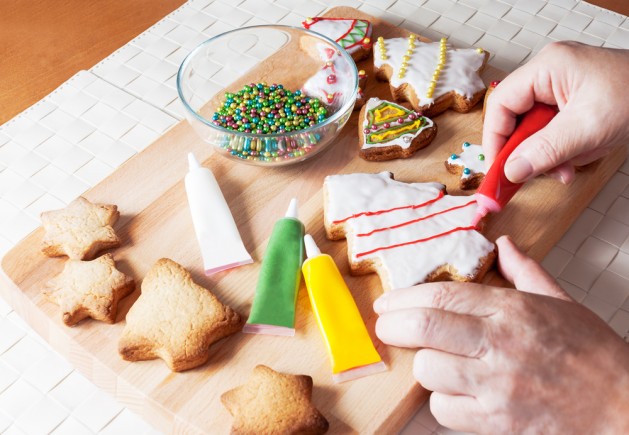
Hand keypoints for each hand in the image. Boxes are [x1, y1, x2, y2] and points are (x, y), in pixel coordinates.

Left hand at [374, 236, 628, 433]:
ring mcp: (496, 385)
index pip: (443, 295)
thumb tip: (503, 245)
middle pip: (426, 326)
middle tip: (387, 326)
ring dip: (422, 364)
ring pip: (428, 369)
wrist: (623, 408)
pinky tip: (454, 392)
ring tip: (432, 360)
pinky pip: (444, 410)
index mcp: (512, 310)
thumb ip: (525, 272)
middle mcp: (500, 344)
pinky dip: (440, 401)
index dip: (405, 297)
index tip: (387, 302)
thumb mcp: (560, 303)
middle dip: (394, 325)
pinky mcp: (496, 422)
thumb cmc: (591, 355)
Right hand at [483, 42, 628, 183]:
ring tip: (567, 168)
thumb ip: (545, 151)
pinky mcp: (572, 100)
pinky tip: (576, 158)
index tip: (498, 170)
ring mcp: (560, 86)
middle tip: (533, 174)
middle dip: (527, 150)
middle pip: (516, 118)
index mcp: (547, 68)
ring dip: (546, 154)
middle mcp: (549, 74)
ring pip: (533, 128)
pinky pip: (552, 129)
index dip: (495, 140)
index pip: (502, 105)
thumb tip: (511, 171)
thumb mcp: (588, 129)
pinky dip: (561, 149)